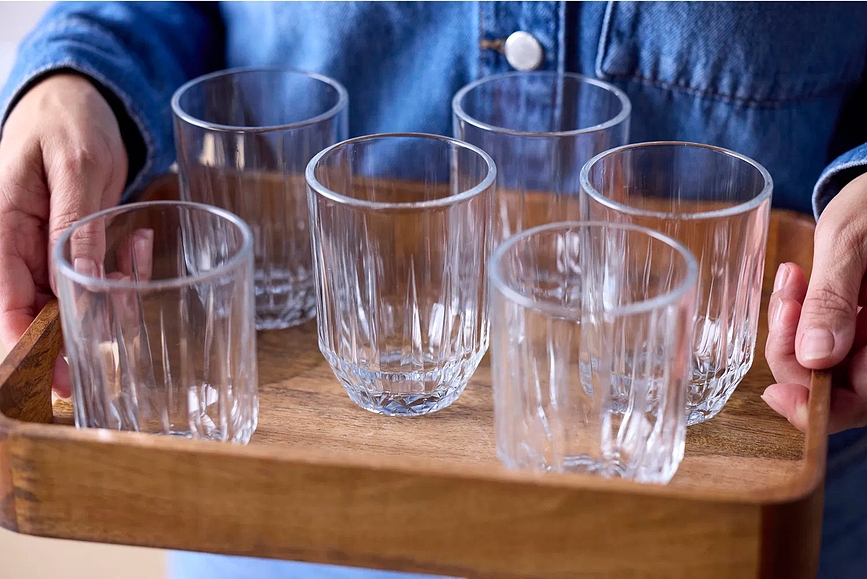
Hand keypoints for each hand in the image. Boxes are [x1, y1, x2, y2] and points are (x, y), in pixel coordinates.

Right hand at [0, 73, 127, 396]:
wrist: (80, 99)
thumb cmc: (68, 119)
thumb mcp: (78, 165)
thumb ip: (75, 222)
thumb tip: (80, 279)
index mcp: (0, 226)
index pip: (4, 301)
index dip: (23, 345)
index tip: (48, 381)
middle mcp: (17, 247)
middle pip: (35, 313)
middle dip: (73, 337)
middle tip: (112, 345)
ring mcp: (43, 251)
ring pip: (68, 302)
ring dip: (107, 299)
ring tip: (134, 251)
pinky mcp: (71, 248)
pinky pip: (91, 280)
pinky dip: (118, 276)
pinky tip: (137, 245)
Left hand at [763, 171, 866, 433]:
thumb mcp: (852, 240)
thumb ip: (834, 299)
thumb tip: (815, 357)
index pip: (858, 404)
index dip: (816, 409)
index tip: (774, 393)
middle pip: (834, 387)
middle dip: (793, 352)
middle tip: (785, 300)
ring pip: (824, 362)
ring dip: (794, 327)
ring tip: (793, 277)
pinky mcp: (863, 323)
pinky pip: (826, 336)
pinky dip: (802, 314)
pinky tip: (798, 278)